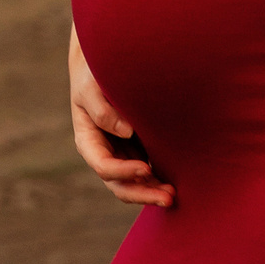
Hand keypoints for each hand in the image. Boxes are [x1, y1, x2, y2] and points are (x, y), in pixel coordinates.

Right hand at [69, 27, 174, 207]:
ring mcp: (121, 155)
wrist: (105, 67)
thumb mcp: (90, 88)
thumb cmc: (94, 76)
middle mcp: (105, 154)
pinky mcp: (137, 150)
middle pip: (120, 185)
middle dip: (143, 193)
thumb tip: (126, 131)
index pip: (104, 166)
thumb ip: (102, 109)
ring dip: (152, 193)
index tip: (146, 167)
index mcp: (89, 141)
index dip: (124, 171)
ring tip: (174, 196)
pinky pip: (147, 174)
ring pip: (134, 184)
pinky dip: (158, 181)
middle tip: (168, 196)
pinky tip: (175, 184)